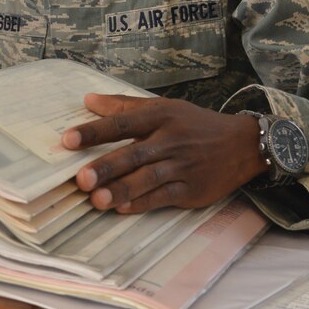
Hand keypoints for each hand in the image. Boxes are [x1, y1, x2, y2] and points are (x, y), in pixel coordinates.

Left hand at [61, 94, 266, 211]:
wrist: (241, 145)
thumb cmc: (194, 124)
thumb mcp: (163, 107)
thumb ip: (124, 105)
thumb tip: (88, 100)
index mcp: (159, 116)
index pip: (122, 123)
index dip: (94, 132)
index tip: (67, 140)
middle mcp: (169, 140)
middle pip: (133, 154)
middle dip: (106, 167)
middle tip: (80, 178)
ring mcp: (181, 166)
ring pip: (147, 179)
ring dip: (121, 189)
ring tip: (96, 200)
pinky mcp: (191, 189)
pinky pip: (164, 197)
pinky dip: (143, 203)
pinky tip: (122, 208)